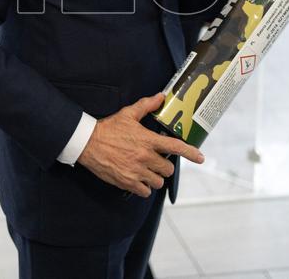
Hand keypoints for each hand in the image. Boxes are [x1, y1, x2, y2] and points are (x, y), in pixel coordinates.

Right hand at [77, 93, 203, 197]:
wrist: (87, 143)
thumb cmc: (108, 128)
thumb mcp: (128, 114)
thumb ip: (146, 106)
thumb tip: (161, 97)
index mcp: (148, 140)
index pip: (175, 147)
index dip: (191, 153)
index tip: (201, 158)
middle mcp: (145, 157)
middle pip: (168, 169)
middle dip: (164, 166)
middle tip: (155, 161)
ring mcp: (137, 171)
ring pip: (158, 182)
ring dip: (154, 178)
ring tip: (146, 171)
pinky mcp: (127, 182)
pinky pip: (145, 191)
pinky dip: (144, 188)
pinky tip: (137, 179)